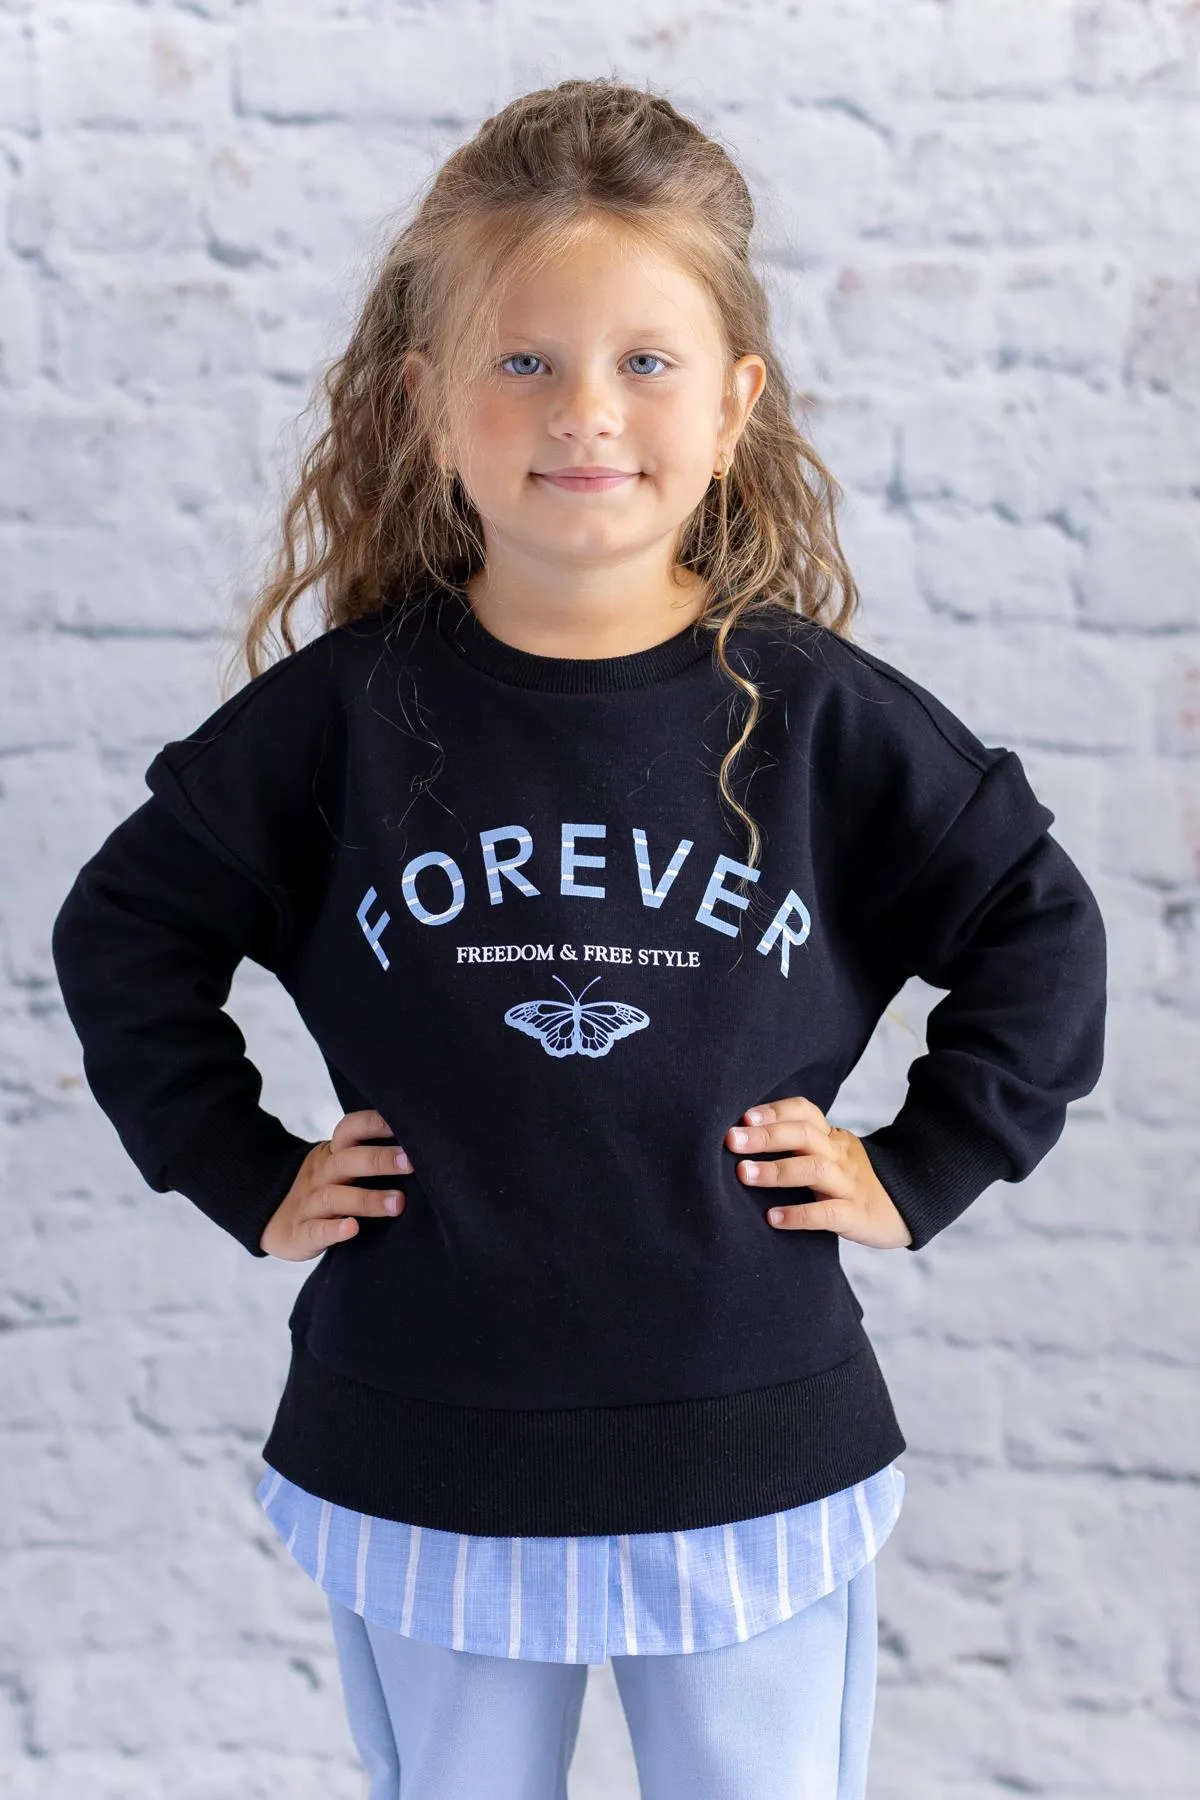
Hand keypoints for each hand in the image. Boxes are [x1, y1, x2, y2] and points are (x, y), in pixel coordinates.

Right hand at [259, 1108, 412, 1260]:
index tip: (403, 1124)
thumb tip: (424, 1148)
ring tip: (398, 1204)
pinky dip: (334, 1230)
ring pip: (335, 1197)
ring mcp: (309, 1203)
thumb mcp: (342, 1167)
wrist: (272, 1217)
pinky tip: (352, 1228)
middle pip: (347, 1160)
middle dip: (380, 1159)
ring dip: (367, 1199)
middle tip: (412, 1163)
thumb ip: (371, 1156)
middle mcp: (321, 1174)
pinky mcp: (300, 1233)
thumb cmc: (325, 1189)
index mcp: (333, 1153)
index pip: (350, 1129)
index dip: (374, 1123)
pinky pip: (316, 1230)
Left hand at [725, 1095, 912, 1248]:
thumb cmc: (852, 1183)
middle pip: (805, 1134)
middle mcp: (840, 1155)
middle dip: (766, 1136)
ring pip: (814, 1169)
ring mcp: (849, 1185)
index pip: (805, 1111)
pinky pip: (827, 1213)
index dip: (775, 1110)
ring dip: (776, 1170)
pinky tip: (773, 1218)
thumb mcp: (831, 1156)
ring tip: (744, 1174)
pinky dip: (798, 1215)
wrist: (907, 1209)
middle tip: (732, 1140)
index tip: (744, 1117)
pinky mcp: (856, 1216)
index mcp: (832, 1138)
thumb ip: (799, 1147)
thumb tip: (744, 1140)